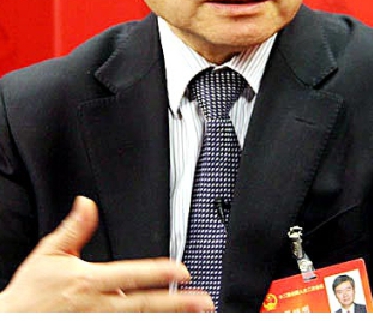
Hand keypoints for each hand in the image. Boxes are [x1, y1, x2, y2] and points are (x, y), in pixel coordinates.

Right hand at [0, 196, 213, 311]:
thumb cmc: (30, 294)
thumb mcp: (49, 254)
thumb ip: (74, 229)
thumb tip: (87, 203)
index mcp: (89, 281)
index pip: (132, 275)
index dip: (159, 272)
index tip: (183, 271)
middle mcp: (97, 306)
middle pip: (144, 305)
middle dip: (175, 304)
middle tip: (202, 302)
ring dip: (166, 319)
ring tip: (193, 318)